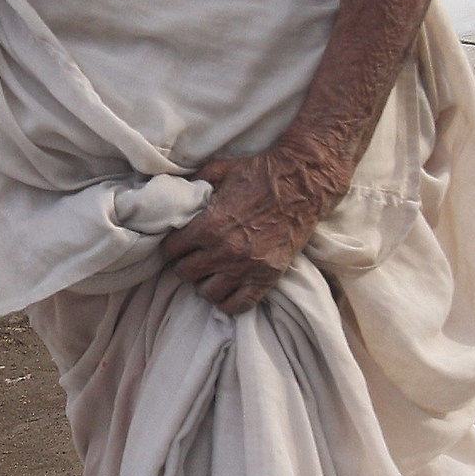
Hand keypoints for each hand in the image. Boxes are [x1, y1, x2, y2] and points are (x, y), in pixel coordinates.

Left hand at [160, 150, 324, 313]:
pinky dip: (227, 300)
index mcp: (209, 225)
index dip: (171, 246)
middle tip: (193, 256)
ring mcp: (247, 268)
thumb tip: (173, 197)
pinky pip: (237, 306)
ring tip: (210, 271)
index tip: (178, 243)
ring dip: (204, 282)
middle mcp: (225, 251)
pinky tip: (227, 286)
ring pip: (207, 293)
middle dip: (184, 263)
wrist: (303, 183)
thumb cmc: (260, 173)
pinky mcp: (267, 278)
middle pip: (185, 273)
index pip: (171, 250)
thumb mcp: (219, 170)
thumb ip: (193, 185)